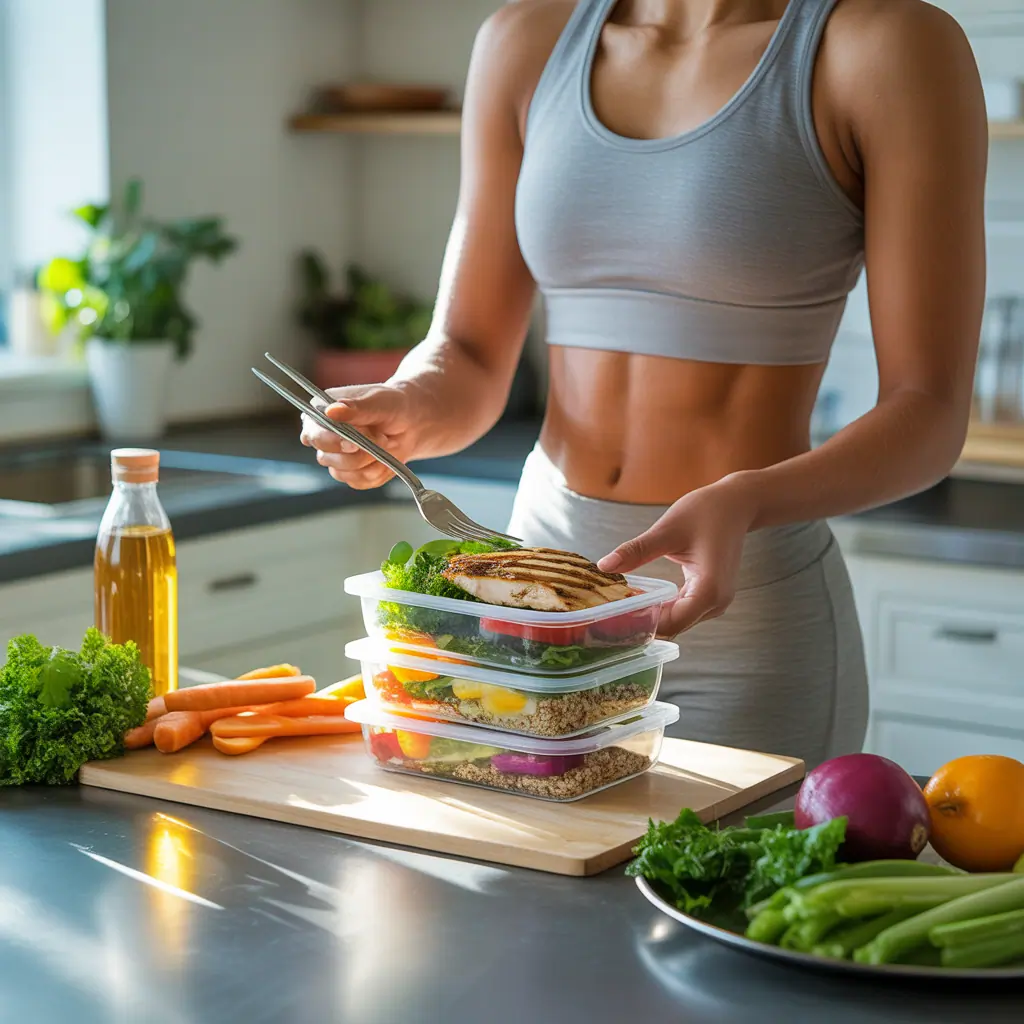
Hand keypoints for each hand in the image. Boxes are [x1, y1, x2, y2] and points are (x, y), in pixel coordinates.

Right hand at [299, 382, 420, 489]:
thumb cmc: (391, 405)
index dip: (333, 442)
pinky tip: (385, 456)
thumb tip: (331, 410)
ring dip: (372, 460)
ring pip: (344, 473)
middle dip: (359, 452)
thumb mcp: (376, 401)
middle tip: (381, 437)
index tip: (354, 444)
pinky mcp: (350, 474)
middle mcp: (323, 438)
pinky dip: (379, 471)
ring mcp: (335, 458)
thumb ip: (355, 407)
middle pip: (327, 458)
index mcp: (320, 414)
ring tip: (385, 442)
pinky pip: (360, 482)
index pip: (313, 435)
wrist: (411, 422)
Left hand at [597, 474, 758, 637]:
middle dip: (642, 620)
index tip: (613, 617)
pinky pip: (682, 609)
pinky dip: (662, 606)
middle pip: (673, 626)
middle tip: (610, 612)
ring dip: (651, 614)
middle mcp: (715, 603)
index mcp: (709, 590)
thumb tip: (604, 565)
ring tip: (620, 603)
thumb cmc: (708, 512)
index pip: (671, 624)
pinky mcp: (710, 595)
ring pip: (677, 620)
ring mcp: (715, 601)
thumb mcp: (668, 530)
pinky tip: (641, 596)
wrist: (736, 505)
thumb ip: (637, 551)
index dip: (641, 623)